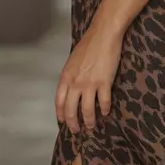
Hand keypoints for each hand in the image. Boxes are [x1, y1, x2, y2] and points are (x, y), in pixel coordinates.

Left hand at [56, 16, 123, 133]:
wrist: (103, 35)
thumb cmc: (88, 45)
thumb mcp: (72, 62)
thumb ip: (70, 77)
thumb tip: (71, 89)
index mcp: (65, 77)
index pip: (59, 102)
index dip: (61, 115)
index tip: (63, 122)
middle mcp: (75, 83)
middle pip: (71, 110)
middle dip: (73, 123)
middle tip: (77, 130)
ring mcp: (89, 84)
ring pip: (87, 110)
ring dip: (89, 121)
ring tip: (92, 126)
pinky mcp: (104, 83)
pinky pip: (103, 102)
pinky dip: (105, 109)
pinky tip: (106, 112)